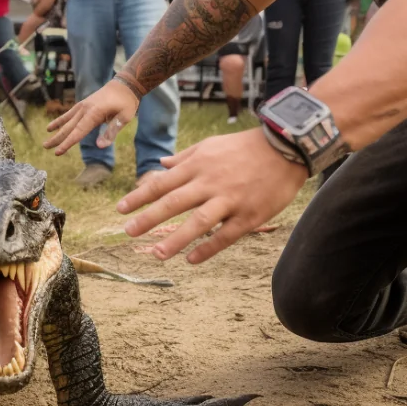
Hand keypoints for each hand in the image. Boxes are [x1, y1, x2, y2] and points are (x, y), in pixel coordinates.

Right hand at [45, 77, 139, 153]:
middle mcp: (85, 109)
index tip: (58, 152)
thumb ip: (112, 131)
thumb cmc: (126, 102)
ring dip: (56, 132)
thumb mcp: (125, 117)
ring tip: (45, 142)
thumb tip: (100, 146)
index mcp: (95, 113)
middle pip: (69, 127)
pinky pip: (69, 115)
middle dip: (57, 139)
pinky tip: (51, 127)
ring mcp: (82, 106)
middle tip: (45, 147)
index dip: (68, 143)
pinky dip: (60, 121)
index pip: (79, 131)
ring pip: (67, 122)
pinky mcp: (83, 105)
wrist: (124, 84)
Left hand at [117, 128, 307, 263]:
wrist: (286, 147)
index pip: (162, 183)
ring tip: (156, 253)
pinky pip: (226, 235)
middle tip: (128, 231)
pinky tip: (191, 260)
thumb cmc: (244, 146)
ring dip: (175, 239)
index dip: (139, 197)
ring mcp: (230, 200)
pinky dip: (208, 248)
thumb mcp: (210, 145)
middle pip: (173, 202)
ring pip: (198, 223)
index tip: (120, 210)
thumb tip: (161, 164)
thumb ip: (184, 157)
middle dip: (148, 218)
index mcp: (198, 165)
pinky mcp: (250, 215)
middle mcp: (210, 182)